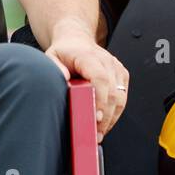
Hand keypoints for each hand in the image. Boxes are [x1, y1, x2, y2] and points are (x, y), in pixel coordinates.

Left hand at [44, 21, 129, 137]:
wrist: (76, 41)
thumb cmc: (64, 53)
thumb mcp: (51, 58)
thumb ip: (55, 69)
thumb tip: (63, 81)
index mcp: (89, 56)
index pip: (100, 78)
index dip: (100, 99)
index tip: (96, 117)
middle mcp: (106, 61)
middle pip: (113, 91)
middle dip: (106, 116)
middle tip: (95, 134)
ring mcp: (116, 68)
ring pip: (121, 96)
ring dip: (112, 118)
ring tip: (99, 133)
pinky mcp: (122, 75)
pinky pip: (123, 96)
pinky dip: (116, 112)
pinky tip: (106, 123)